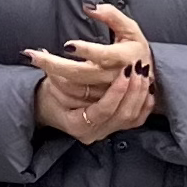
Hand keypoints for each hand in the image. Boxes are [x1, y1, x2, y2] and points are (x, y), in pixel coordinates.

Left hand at [26, 4, 158, 144]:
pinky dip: (58, 85)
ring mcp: (106, 93)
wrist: (148, 78)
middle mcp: (115, 78)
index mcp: (124, 57)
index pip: (103, 56)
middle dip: (53, 64)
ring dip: (52, 75)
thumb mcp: (130, 28)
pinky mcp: (99, 103)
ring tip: (36, 59)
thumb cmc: (135, 48)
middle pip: (80, 74)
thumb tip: (90, 6)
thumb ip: (112, 15)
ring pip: (74, 88)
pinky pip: (74, 97)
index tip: (67, 44)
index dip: (86, 51)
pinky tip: (46, 72)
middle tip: (31, 54)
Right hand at [33, 63, 152, 144]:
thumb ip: (50, 69)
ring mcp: (107, 132)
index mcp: (78, 125)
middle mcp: (95, 133)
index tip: (125, 71)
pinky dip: (145, 103)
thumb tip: (37, 54)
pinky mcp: (117, 127)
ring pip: (133, 117)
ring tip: (144, 73)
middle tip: (139, 68)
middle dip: (133, 90)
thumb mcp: (50, 83)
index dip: (115, 92)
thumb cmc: (51, 96)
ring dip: (140, 94)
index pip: (103, 111)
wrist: (53, 110)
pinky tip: (148, 87)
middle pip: (122, 115)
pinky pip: (138, 119)